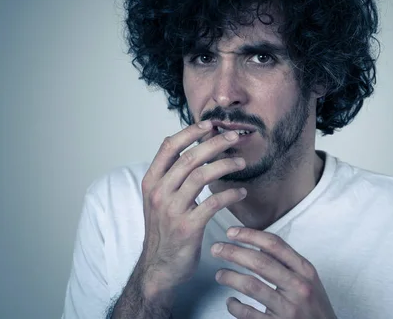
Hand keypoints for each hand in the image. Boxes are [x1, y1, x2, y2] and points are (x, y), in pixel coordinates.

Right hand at [137, 120, 247, 301]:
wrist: (158, 268)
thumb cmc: (164, 230)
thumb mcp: (159, 199)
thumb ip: (172, 176)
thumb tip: (196, 148)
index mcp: (151, 182)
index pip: (169, 146)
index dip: (190, 132)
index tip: (210, 124)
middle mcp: (158, 193)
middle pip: (190, 158)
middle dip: (215, 143)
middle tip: (234, 136)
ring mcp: (171, 210)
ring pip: (202, 176)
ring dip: (226, 165)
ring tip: (241, 161)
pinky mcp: (187, 227)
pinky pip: (213, 203)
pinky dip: (231, 194)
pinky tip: (241, 192)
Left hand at [211, 227, 337, 318]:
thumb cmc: (313, 306)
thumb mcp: (308, 280)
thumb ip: (288, 263)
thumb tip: (258, 244)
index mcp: (306, 271)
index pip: (275, 245)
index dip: (250, 235)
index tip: (231, 232)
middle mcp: (298, 287)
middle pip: (260, 262)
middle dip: (233, 252)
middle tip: (216, 248)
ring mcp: (289, 309)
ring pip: (251, 286)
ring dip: (229, 277)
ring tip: (219, 274)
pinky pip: (248, 313)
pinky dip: (234, 305)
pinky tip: (231, 301)